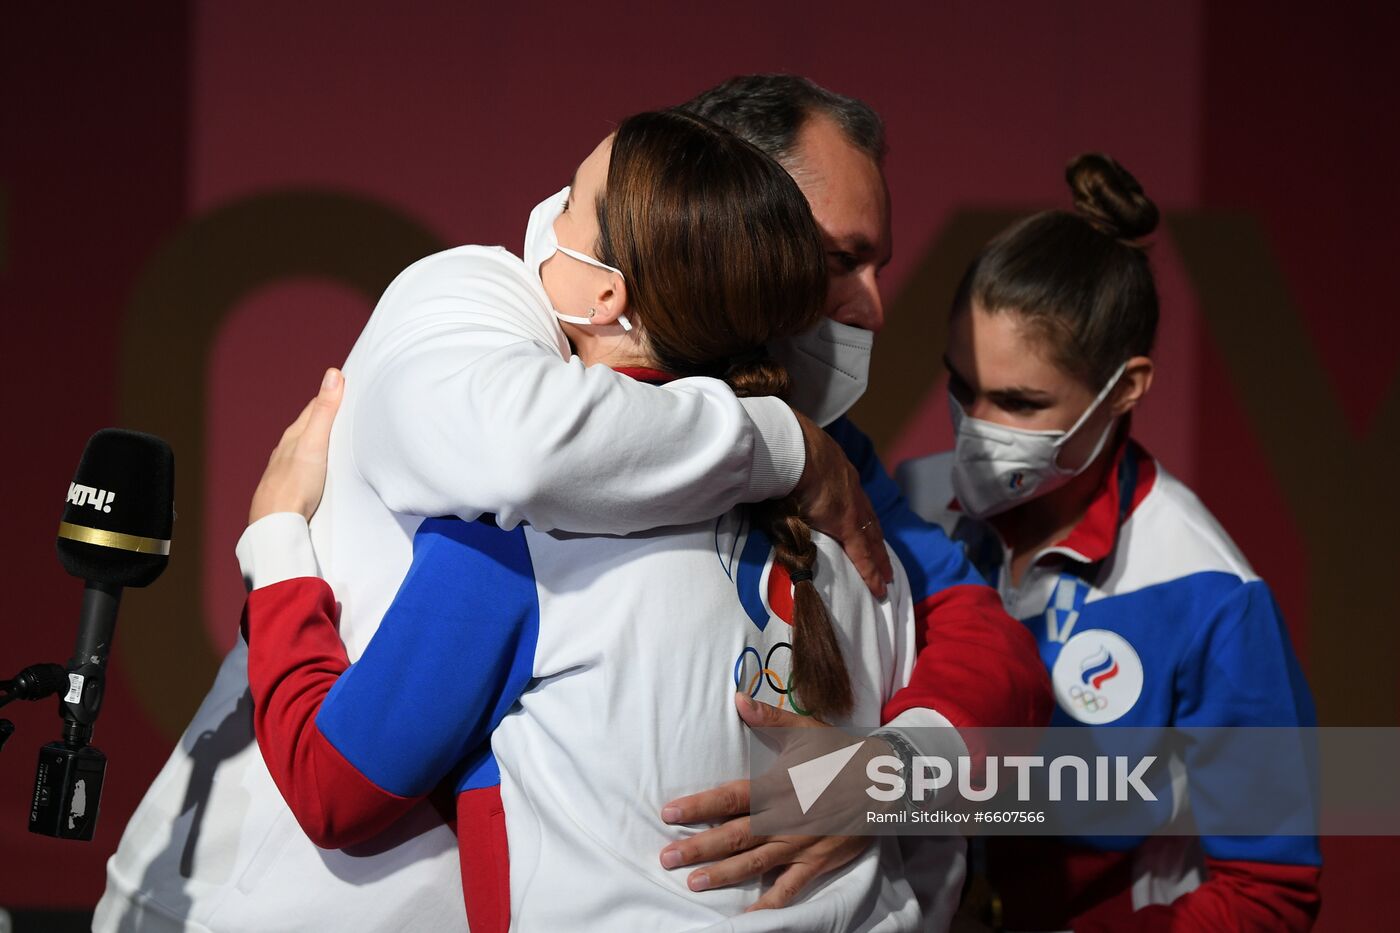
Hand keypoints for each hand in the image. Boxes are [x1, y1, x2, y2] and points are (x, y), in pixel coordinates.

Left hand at [249, 368, 343, 523]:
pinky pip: (306, 466)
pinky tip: (322, 468)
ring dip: (322, 440)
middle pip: (310, 426)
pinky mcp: (293, 486)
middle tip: (347, 409)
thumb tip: (331, 374)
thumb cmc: (295, 483)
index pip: (314, 407)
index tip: (347, 385)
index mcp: (295, 435)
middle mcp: (289, 449)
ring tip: (338, 437)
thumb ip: (324, 411)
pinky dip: (317, 460)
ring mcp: (288, 468)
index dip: (331, 395)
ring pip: (307, 447)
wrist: (277, 522)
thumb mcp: (315, 442)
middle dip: (328, 417)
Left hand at [658, 693, 875, 910]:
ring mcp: (800, 844)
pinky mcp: (816, 862)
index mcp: (777, 786)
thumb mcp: (806, 730)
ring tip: (693, 883)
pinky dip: (769, 904)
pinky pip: (789, 888)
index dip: (698, 806)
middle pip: (735, 835)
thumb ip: (769, 718)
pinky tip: (747, 917)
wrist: (885, 781)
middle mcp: (784, 818)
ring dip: (723, 875)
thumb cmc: (840, 753)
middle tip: (667, 858)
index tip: (669, 814)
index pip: (730, 797)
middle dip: (699, 848)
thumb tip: (738, 699)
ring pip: (755, 863)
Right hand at [790, 412, 891, 598]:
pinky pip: (863, 554)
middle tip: (886, 562)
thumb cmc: (790, 454)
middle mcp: (852, 492)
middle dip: (877, 543)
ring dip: (879, 559)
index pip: (856, 504)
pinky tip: (879, 587)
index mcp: (840, 477)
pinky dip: (871, 572)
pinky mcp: (848, 525)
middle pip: (870, 523)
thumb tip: (777, 494)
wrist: (796, 450)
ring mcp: (852, 508)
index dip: (862, 520)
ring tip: (886, 577)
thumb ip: (793, 482)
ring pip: (872, 539)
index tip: (868, 534)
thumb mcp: (799, 467)